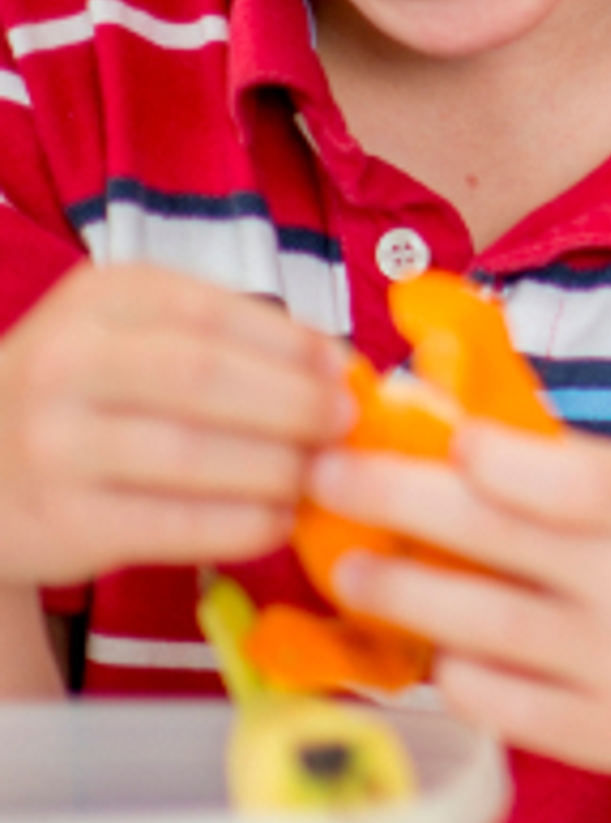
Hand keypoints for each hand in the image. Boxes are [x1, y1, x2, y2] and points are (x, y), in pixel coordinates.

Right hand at [0, 263, 346, 585]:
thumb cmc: (92, 392)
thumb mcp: (140, 334)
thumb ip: (231, 340)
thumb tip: (340, 369)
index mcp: (100, 298)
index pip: (216, 313)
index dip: (295, 345)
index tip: (345, 372)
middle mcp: (66, 362)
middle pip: (206, 378)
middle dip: (295, 405)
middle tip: (345, 426)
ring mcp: (53, 444)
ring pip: (193, 455)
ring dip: (278, 469)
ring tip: (322, 476)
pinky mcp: (59, 520)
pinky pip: (173, 524)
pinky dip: (243, 524)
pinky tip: (279, 519)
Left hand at [310, 416, 610, 822]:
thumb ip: (578, 471)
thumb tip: (453, 427)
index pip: (557, 475)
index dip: (472, 451)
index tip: (406, 427)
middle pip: (491, 539)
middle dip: (392, 502)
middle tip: (324, 480)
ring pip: (471, 624)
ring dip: (392, 591)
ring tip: (348, 569)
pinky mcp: (589, 737)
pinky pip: (485, 695)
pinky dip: (447, 666)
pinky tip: (430, 644)